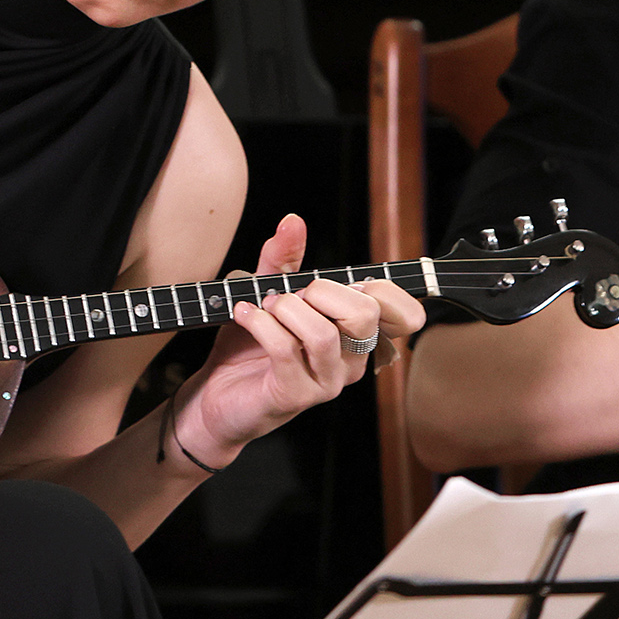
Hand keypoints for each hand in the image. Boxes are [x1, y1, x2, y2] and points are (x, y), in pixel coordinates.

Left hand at [171, 214, 429, 465]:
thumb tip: (293, 221)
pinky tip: (244, 315)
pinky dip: (260, 323)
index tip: (330, 282)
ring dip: (286, 309)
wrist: (217, 397)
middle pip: (364, 315)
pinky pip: (285, 349)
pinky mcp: (297, 396)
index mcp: (357, 335)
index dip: (380, 289)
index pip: (402, 312)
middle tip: (290, 294)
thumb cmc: (250, 348)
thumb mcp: (268, 294)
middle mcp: (351, 360)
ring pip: (323, 334)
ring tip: (265, 306)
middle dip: (322, 291)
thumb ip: (283, 260)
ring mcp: (327, 382)